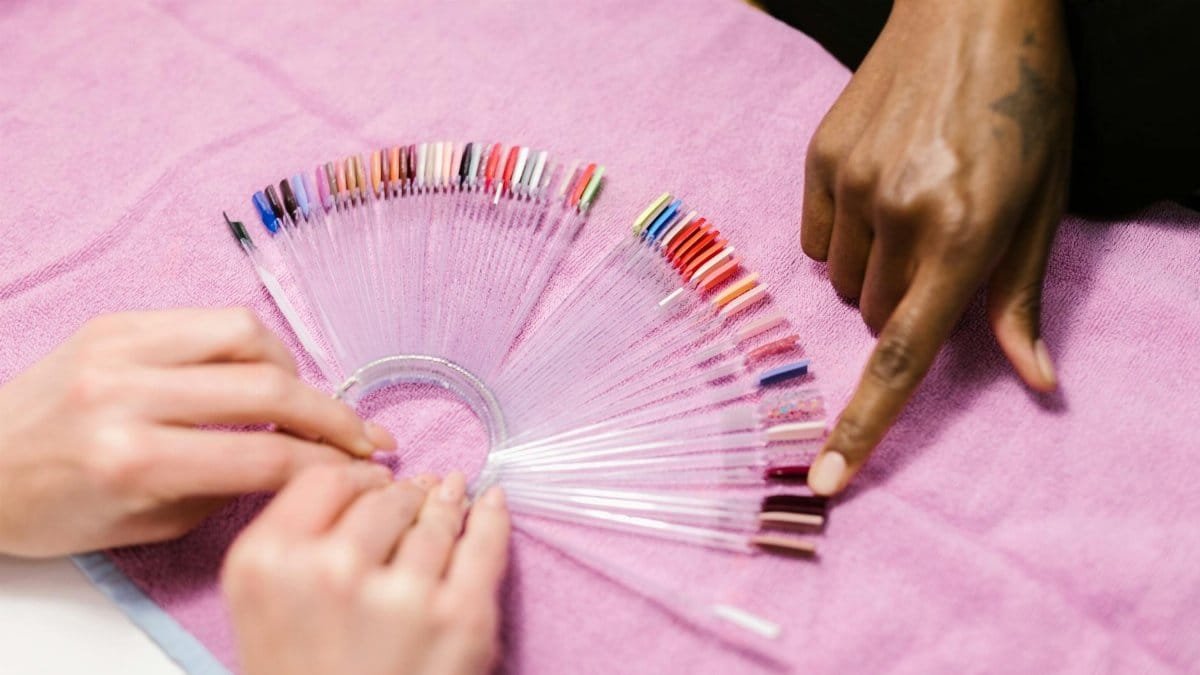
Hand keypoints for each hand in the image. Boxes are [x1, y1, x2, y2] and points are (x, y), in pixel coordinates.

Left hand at [0, 308, 394, 555]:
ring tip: (299, 400)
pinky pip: (209, 319)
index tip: (366, 467)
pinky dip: (250, 345)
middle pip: (267, 388)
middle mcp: (127, 394)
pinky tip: (255, 371)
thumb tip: (295, 459)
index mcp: (131, 460)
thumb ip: (224, 489)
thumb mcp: (145, 527)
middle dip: (333, 415)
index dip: (328, 463)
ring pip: (247, 335)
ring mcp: (120, 347)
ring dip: (291, 370)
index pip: (263, 455)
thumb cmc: (53, 510)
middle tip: (364, 435)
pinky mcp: (117, 321)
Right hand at [223, 469, 510, 674]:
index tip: (371, 483)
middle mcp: (330, 570)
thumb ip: (293, 541)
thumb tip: (367, 485)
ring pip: (437, 519)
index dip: (355, 479)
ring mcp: (401, 595)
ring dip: (447, 505)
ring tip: (452, 495)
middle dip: (404, 496)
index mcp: (268, 563)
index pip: (325, 482)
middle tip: (416, 494)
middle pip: (385, 499)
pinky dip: (492, 519)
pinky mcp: (460, 618)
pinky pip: (485, 545)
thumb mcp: (260, 609)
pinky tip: (492, 503)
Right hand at [800, 0, 1073, 494]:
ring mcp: (850, 181)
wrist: (972, 4)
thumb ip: (1022, 296)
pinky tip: (876, 186)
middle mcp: (897, 210)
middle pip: (874, 316)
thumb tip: (1034, 380)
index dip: (864, 426)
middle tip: (941, 245)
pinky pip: (814, 241)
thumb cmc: (1027, 102)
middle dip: (905, 304)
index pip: (903, 351)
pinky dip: (843, 235)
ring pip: (843, 281)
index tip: (825, 481)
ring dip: (873, 270)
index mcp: (964, 229)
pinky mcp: (819, 158)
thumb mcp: (1045, 199)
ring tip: (910, 205)